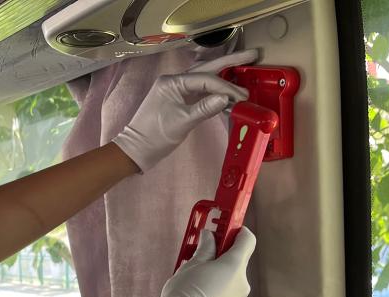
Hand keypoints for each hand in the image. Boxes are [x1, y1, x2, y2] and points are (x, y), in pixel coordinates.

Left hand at [112, 49, 258, 172]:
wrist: (136, 150)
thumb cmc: (155, 136)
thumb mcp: (182, 122)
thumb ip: (205, 108)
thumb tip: (226, 98)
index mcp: (172, 82)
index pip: (205, 79)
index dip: (225, 86)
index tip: (242, 96)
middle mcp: (175, 82)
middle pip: (207, 69)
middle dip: (229, 63)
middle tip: (252, 55)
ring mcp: (177, 91)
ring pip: (205, 79)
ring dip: (224, 76)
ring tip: (244, 68)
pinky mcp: (179, 101)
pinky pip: (201, 92)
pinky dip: (215, 93)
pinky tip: (229, 94)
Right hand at [155, 227, 254, 296]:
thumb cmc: (186, 293)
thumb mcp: (192, 264)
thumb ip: (205, 248)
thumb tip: (209, 237)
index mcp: (235, 266)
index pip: (247, 240)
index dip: (237, 232)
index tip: (224, 230)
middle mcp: (242, 284)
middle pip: (236, 264)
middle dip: (220, 258)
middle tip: (200, 258)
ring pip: (230, 283)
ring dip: (217, 278)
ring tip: (194, 282)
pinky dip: (215, 295)